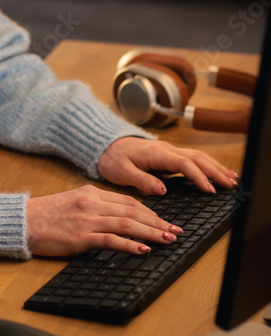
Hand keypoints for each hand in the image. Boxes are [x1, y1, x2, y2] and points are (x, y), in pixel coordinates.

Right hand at [26, 186, 180, 256]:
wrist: (23, 221)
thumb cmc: (46, 215)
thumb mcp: (73, 201)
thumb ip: (95, 207)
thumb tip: (120, 218)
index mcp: (91, 192)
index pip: (128, 201)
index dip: (150, 212)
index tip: (164, 221)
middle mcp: (92, 202)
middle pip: (132, 211)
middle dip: (157, 222)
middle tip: (176, 231)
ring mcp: (87, 219)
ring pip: (126, 224)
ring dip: (150, 232)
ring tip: (167, 240)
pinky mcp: (81, 237)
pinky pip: (111, 240)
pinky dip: (129, 245)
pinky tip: (143, 249)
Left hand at [97, 136, 238, 195]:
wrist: (105, 145)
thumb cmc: (112, 159)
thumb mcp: (120, 172)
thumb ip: (141, 180)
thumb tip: (162, 190)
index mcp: (156, 153)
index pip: (183, 163)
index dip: (198, 176)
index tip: (209, 190)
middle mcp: (165, 150)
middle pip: (197, 158)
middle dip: (215, 171)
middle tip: (231, 185)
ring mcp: (168, 151)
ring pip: (198, 156)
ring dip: (215, 167)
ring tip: (231, 180)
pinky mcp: (168, 156)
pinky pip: (192, 159)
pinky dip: (207, 165)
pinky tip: (216, 174)